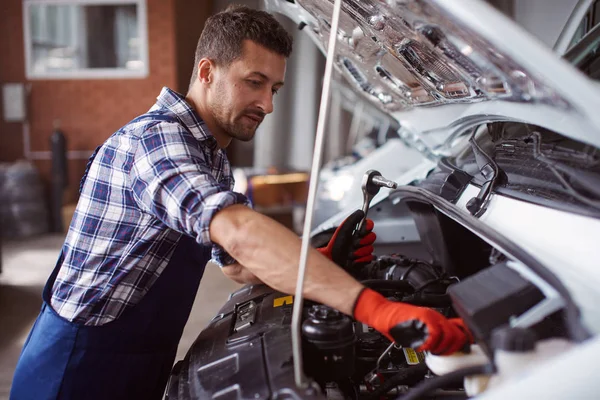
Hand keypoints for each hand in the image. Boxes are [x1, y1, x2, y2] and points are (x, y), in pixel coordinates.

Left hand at [316, 210, 375, 267]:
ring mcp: (363, 250)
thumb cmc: (335, 246)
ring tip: (350, 254)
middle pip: (372, 237)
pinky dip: (360, 260)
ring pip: (370, 248)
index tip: (360, 232)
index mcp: (357, 231)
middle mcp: (361, 239)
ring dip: (359, 252)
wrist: (332, 260)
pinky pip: (369, 258)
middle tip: (353, 244)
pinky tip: (353, 260)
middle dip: (362, 241)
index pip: (369, 225)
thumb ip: (352, 219)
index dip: (367, 228)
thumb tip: (361, 212)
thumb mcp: (343, 230)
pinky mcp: (364, 260)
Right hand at [353, 288, 470, 354]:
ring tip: (432, 350)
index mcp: (437, 318)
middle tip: (443, 353)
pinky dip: (430, 343)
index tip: (461, 349)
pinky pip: (434, 333)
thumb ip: (432, 336)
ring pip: (448, 336)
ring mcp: (429, 316)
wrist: (382, 311)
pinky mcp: (420, 318)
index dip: (463, 340)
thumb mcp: (419, 328)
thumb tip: (443, 349)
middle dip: (453, 348)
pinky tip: (423, 345)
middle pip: (457, 335)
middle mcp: (435, 316)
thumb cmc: (395, 321)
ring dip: (441, 348)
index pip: (460, 328)